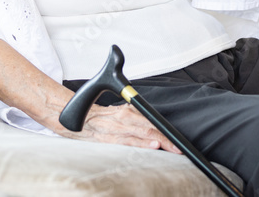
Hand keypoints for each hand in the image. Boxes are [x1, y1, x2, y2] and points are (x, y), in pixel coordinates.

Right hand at [57, 103, 181, 153]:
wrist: (80, 120)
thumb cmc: (102, 116)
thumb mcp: (120, 110)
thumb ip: (136, 115)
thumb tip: (152, 123)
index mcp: (128, 110)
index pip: (151, 121)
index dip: (164, 129)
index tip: (175, 137)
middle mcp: (124, 119)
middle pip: (150, 129)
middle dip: (166, 139)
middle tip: (178, 147)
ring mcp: (118, 130)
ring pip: (142, 136)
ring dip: (158, 142)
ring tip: (170, 147)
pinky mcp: (111, 140)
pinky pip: (129, 143)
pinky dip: (141, 144)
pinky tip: (152, 146)